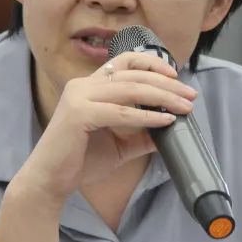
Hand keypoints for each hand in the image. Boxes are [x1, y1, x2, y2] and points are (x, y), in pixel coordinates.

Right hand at [15, 52, 196, 200]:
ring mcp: (79, 97)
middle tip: (190, 95)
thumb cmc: (80, 161)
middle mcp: (83, 85)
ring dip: (163, 97)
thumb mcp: (118, 144)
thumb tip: (170, 129)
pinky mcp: (79, 114)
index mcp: (89, 86)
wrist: (50, 180)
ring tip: (184, 107)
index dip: (152, 63)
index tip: (176, 74)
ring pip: (131, 89)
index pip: (124, 61)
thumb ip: (141, 134)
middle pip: (134, 74)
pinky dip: (146, 116)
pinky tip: (164, 120)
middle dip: (167, 83)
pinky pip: (120, 112)